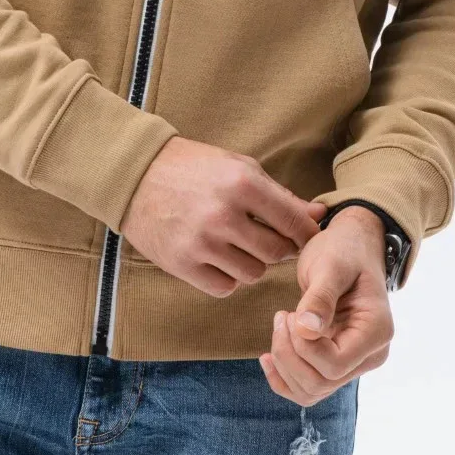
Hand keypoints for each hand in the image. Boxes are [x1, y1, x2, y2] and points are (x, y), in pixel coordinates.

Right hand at [119, 136, 327, 298]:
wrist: (136, 174)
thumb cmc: (193, 167)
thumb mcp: (238, 167)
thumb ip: (279, 195)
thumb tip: (318, 215)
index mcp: (242, 183)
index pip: (293, 221)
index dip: (306, 233)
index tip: (306, 237)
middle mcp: (224, 215)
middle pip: (276, 253)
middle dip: (280, 250)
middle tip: (270, 240)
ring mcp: (202, 242)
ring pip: (252, 274)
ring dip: (252, 263)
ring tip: (240, 246)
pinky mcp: (183, 264)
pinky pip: (224, 287)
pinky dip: (228, 277)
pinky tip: (220, 258)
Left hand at [259, 206, 394, 404]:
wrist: (351, 246)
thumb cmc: (344, 250)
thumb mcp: (331, 264)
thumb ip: (320, 296)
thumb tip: (306, 330)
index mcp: (376, 331)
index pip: (335, 365)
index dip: (304, 347)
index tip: (290, 313)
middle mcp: (370, 355)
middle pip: (321, 382)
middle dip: (289, 354)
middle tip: (281, 315)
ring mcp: (353, 362)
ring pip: (312, 391)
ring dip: (284, 364)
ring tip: (280, 324)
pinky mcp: (334, 362)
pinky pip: (308, 388)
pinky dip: (283, 378)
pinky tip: (267, 357)